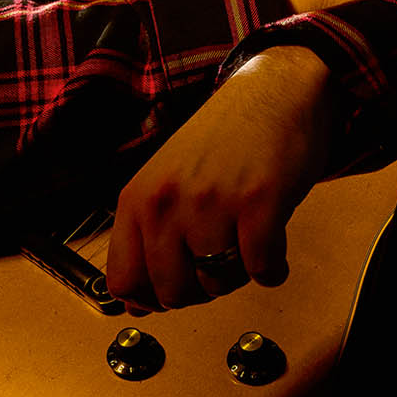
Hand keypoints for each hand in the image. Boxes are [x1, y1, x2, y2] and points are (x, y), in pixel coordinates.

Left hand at [107, 46, 335, 313]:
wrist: (274, 92)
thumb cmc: (224, 139)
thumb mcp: (167, 183)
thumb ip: (148, 239)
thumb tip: (137, 304)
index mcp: (137, 198)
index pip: (122, 281)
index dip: (151, 298)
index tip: (174, 289)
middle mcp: (167, 200)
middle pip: (171, 292)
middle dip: (200, 289)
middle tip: (219, 259)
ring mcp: (211, 202)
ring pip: (217, 285)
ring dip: (239, 274)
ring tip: (246, 240)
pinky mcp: (258, 202)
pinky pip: (261, 269)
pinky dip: (273, 267)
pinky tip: (272, 244)